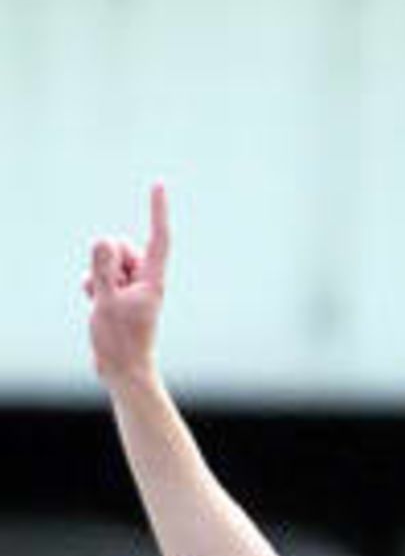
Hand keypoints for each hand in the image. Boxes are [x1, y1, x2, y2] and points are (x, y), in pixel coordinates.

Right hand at [83, 183, 170, 383]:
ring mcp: (133, 288)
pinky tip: (95, 303)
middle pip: (123, 247)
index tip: (158, 185)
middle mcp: (146, 281)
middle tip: (106, 288)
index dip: (157, 211)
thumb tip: (104, 239)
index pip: (158, 238)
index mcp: (152, 281)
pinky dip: (94, 285)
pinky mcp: (121, 296)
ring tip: (100, 301)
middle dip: (108, 260)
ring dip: (98, 275)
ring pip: (110, 262)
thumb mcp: (106, 300)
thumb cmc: (120, 342)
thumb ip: (103, 268)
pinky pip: (102, 275)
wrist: (122, 371)